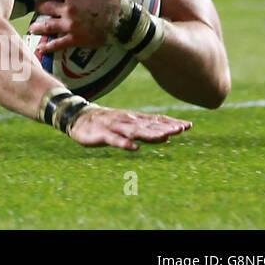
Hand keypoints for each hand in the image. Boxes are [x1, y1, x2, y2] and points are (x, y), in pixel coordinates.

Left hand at [29, 0, 125, 52]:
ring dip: (37, 26)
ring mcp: (70, 25)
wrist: (125, 21)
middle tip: (36, 8)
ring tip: (32, 28)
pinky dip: (49, 47)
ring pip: (48, 25)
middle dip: (40, 6)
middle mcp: (68, 9)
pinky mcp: (76, 39)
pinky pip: (58, 43)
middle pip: (46, 7)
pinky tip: (41, 49)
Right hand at [68, 105, 191, 149]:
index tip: (188, 126)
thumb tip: (169, 136)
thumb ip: (147, 129)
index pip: (156, 120)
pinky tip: (134, 148)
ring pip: (134, 131)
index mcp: (133, 118)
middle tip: (181, 129)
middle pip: (148, 125)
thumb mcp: (128, 124)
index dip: (171, 123)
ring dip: (150, 134)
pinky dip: (124, 143)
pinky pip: (114, 140)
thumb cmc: (106, 122)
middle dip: (165, 127)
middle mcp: (126, 121)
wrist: (77, 117)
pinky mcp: (102, 135)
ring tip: (165, 136)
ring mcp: (114, 127)